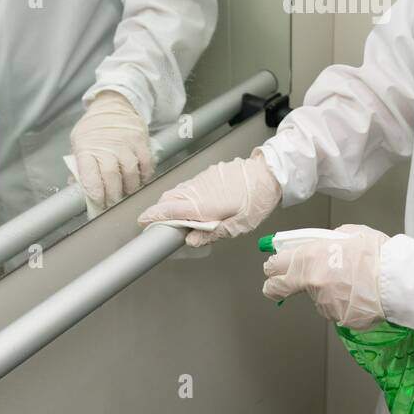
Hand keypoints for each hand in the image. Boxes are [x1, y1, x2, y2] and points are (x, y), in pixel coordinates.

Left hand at [69, 91, 153, 208]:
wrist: (113, 105)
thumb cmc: (94, 128)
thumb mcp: (79, 143)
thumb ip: (78, 165)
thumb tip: (75, 187)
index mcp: (87, 149)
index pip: (89, 175)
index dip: (94, 191)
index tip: (98, 201)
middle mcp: (107, 146)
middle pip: (111, 176)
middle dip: (113, 195)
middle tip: (113, 203)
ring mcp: (126, 144)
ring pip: (130, 172)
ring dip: (129, 188)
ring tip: (126, 193)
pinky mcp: (141, 142)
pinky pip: (146, 164)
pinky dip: (145, 176)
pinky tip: (140, 180)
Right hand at [137, 148, 281, 246]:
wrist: (269, 174)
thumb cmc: (257, 200)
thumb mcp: (238, 226)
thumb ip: (212, 234)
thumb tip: (191, 240)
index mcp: (203, 205)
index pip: (168, 210)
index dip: (153, 216)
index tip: (144, 222)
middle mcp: (198, 189)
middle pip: (169, 198)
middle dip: (160, 210)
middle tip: (161, 224)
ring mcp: (202, 179)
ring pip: (179, 190)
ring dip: (174, 202)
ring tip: (179, 217)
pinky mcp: (209, 173)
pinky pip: (190, 184)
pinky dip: (186, 194)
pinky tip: (195, 203)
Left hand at [262, 224, 388, 329]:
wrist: (398, 280)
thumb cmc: (376, 253)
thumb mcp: (348, 234)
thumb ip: (327, 243)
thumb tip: (320, 247)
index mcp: (310, 258)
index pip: (275, 266)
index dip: (272, 268)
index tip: (272, 269)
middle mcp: (311, 283)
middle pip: (280, 288)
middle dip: (275, 287)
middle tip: (278, 286)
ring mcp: (324, 304)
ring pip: (316, 297)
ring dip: (325, 291)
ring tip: (352, 281)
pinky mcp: (338, 319)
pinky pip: (335, 308)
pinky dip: (343, 302)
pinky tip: (359, 293)